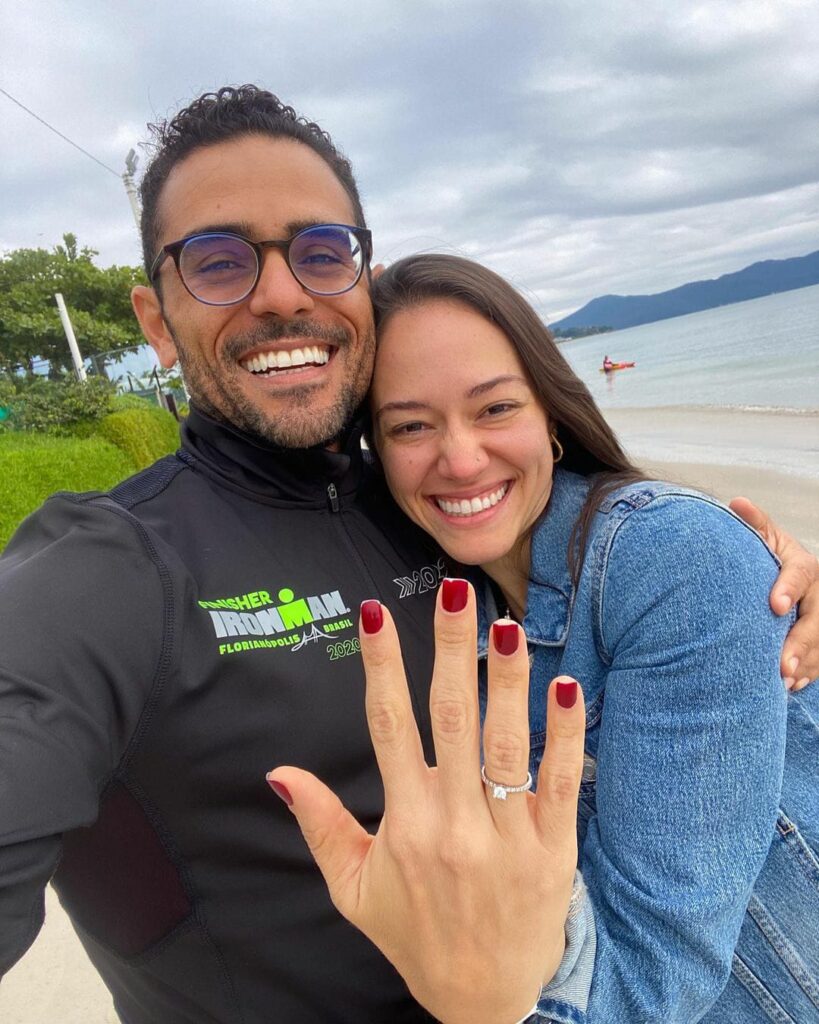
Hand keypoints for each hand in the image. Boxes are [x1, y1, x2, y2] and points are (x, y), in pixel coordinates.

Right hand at [267, 579, 585, 1023]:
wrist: (487, 1006)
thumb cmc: (418, 939)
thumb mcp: (355, 889)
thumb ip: (322, 826)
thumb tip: (280, 773)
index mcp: (404, 824)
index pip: (388, 726)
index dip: (381, 666)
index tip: (375, 614)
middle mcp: (453, 822)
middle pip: (450, 718)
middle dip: (450, 649)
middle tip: (454, 592)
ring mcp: (508, 836)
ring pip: (506, 742)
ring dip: (506, 680)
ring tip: (505, 625)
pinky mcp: (555, 851)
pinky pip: (560, 781)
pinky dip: (565, 734)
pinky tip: (565, 686)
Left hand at [729, 497, 818, 688]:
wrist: (785, 574)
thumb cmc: (768, 555)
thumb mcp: (764, 537)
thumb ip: (755, 524)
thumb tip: (737, 503)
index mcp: (804, 565)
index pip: (801, 575)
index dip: (788, 589)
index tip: (775, 606)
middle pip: (817, 618)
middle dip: (801, 642)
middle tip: (781, 663)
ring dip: (805, 663)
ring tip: (784, 681)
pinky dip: (808, 673)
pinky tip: (792, 686)